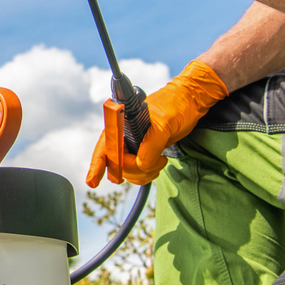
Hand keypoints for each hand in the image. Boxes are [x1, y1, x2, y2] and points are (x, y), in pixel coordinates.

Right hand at [86, 60, 228, 186]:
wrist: (191, 102)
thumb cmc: (176, 105)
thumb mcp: (164, 124)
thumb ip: (150, 145)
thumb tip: (140, 164)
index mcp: (122, 124)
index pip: (105, 147)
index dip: (97, 166)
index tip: (92, 182)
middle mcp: (123, 135)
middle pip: (117, 164)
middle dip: (134, 170)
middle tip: (155, 164)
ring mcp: (133, 144)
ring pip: (129, 171)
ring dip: (144, 173)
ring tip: (160, 161)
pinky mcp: (144, 151)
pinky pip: (139, 171)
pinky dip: (148, 173)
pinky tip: (159, 163)